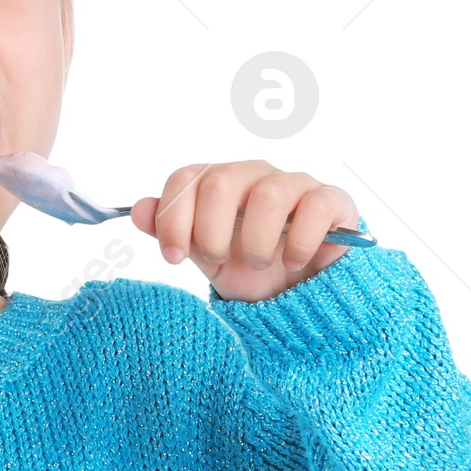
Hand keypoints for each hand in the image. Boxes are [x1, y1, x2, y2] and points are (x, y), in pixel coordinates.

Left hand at [130, 161, 359, 302]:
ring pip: (269, 193)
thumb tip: (137, 210)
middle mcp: (254, 176)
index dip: (173, 217)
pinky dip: (300, 240)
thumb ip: (172, 233)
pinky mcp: (332, 201)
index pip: (186, 177)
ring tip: (259, 265)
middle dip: (210, 230)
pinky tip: (293, 262)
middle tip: (218, 259)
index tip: (173, 258)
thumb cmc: (250, 270)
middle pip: (221, 180)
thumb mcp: (205, 258)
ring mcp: (295, 185)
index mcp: (218, 184)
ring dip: (256, 240)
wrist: (301, 294)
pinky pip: (316, 207)